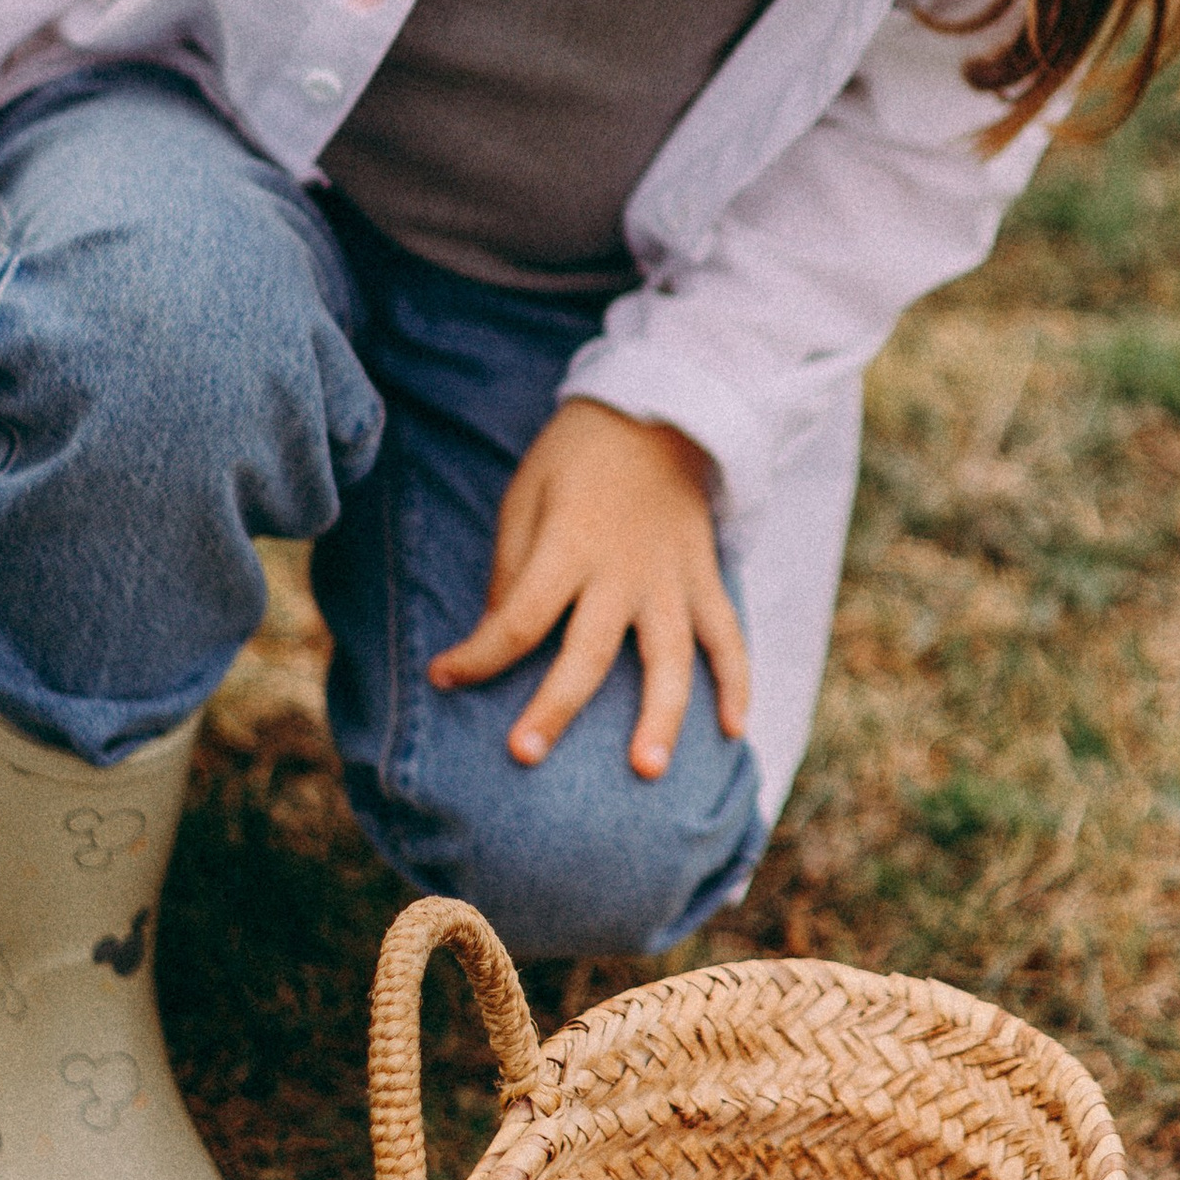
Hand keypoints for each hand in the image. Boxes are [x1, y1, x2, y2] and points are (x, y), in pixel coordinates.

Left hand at [428, 398, 750, 779]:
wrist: (660, 410)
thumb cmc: (576, 457)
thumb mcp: (526, 496)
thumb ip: (512, 568)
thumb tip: (493, 637)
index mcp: (569, 546)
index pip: (517, 618)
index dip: (476, 655)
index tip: (442, 678)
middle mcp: (623, 570)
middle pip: (588, 652)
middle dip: (555, 706)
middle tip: (524, 754)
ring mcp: (672, 579)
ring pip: (670, 658)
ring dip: (661, 716)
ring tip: (647, 770)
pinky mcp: (705, 578)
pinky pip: (727, 635)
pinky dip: (736, 681)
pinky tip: (733, 730)